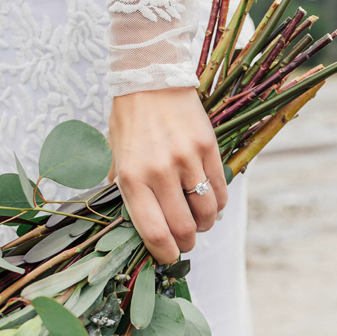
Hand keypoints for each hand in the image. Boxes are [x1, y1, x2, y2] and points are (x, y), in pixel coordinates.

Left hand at [108, 87, 227, 263]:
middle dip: (187, 244)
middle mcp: (159, 171)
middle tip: (186, 241)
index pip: (154, 232)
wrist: (150, 78)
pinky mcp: (207, 148)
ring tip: (199, 220)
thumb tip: (137, 223)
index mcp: (131, 178)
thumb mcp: (115, 157)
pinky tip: (209, 201)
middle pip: (184, 228)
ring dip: (205, 224)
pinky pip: (220, 190)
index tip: (169, 257)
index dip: (165, 254)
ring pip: (207, 213)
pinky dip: (218, 204)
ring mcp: (186, 159)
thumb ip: (123, 190)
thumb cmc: (129, 121)